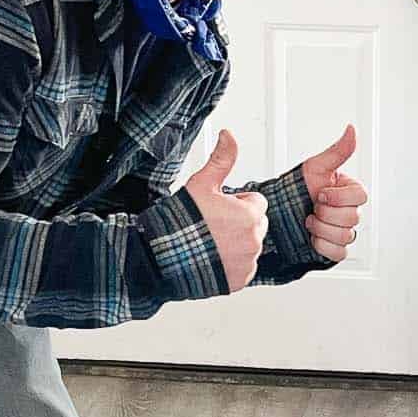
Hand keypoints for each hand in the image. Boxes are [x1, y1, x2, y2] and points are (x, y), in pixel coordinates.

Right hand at [183, 130, 267, 291]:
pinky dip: (231, 264)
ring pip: (249, 246)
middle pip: (256, 224)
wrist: (161, 257)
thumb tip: (229, 136)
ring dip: (236, 243)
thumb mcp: (201, 184)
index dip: (236, 202)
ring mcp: (247, 262)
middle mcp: (254, 240)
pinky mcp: (239, 280)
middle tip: (212, 225)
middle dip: (239, 222)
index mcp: (250, 215)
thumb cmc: (180, 222)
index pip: (257, 202)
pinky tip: (212, 257)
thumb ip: (222, 159)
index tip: (218, 208)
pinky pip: (243, 267)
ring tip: (209, 242)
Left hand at [301, 124, 367, 262]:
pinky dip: (322, 245)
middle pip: (352, 218)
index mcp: (350, 192)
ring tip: (308, 220)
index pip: (361, 197)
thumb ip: (337, 151)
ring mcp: (344, 231)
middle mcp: (350, 212)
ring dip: (320, 228)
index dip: (338, 197)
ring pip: (344, 235)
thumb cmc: (297, 188)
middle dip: (325, 213)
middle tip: (312, 207)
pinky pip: (339, 252)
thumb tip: (352, 129)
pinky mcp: (336, 249)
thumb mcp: (315, 167)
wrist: (278, 212)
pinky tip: (312, 236)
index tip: (320, 193)